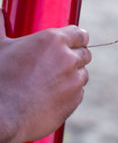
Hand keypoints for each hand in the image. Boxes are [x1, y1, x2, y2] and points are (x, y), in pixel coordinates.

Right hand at [0, 11, 90, 142]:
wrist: (1, 116)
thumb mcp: (0, 47)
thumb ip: (1, 27)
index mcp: (54, 40)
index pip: (80, 34)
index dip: (78, 38)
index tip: (75, 41)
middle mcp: (69, 58)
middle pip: (85, 54)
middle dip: (75, 57)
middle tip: (60, 63)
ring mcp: (74, 80)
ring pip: (82, 74)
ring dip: (73, 76)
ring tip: (52, 82)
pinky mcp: (75, 100)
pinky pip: (78, 93)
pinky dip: (70, 94)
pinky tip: (52, 96)